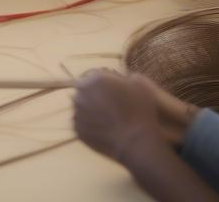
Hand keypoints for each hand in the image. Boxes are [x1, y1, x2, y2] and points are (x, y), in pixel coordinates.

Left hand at [74, 70, 194, 162]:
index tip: (114, 91)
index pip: (94, 75)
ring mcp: (77, 112)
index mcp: (94, 79)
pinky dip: (90, 124)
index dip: (105, 83)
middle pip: (85, 90)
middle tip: (111, 106)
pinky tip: (104, 129)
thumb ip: (123, 77)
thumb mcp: (139, 83)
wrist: (138, 142)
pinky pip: (82, 123)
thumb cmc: (141, 110)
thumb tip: (119, 81)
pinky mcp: (78, 130)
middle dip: (95, 95)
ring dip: (91, 109)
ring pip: (82, 107)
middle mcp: (81, 93)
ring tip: (108, 119)